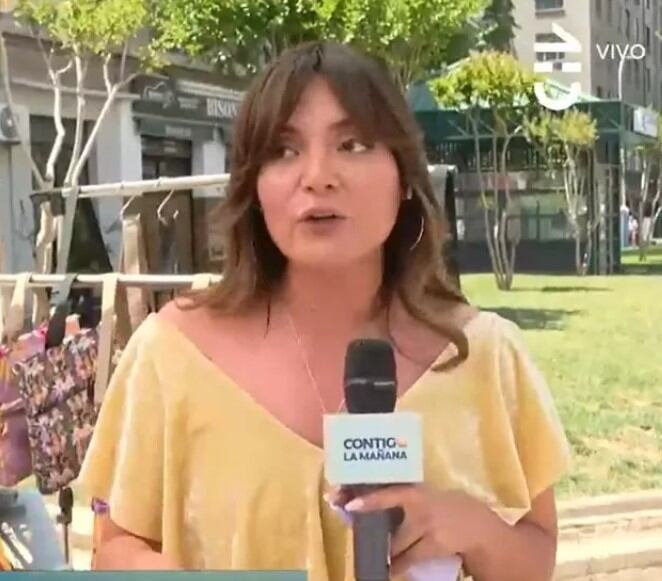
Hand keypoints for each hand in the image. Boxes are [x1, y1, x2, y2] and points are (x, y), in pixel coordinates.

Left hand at [327, 484, 480, 575]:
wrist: (473, 522)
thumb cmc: (437, 506)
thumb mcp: (421, 496)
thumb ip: (397, 498)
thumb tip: (360, 505)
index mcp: (413, 491)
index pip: (387, 493)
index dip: (368, 499)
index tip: (349, 506)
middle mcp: (419, 506)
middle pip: (389, 524)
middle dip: (372, 531)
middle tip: (360, 531)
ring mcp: (427, 525)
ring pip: (396, 544)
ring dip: (387, 551)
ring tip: (378, 554)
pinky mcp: (434, 544)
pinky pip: (409, 559)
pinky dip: (398, 565)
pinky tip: (391, 569)